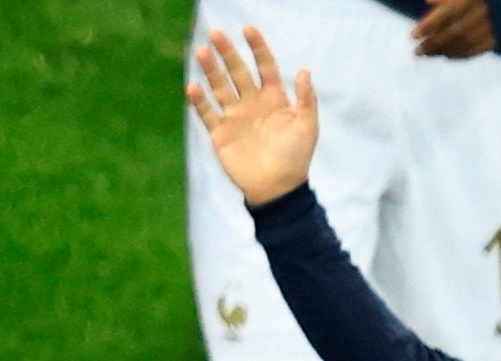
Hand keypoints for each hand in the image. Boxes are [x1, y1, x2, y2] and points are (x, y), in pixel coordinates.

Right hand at [189, 25, 323, 204]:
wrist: (277, 190)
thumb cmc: (295, 158)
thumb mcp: (307, 127)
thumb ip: (306, 99)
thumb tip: (304, 70)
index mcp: (274, 99)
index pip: (265, 66)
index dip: (258, 48)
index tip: (249, 29)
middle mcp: (252, 103)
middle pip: (238, 71)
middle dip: (227, 53)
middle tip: (216, 34)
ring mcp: (234, 117)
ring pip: (220, 87)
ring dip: (211, 70)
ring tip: (202, 52)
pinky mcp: (220, 133)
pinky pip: (207, 113)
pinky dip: (199, 101)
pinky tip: (193, 87)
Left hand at [408, 0, 495, 56]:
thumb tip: (427, 2)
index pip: (448, 13)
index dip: (429, 25)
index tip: (413, 35)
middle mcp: (485, 11)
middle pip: (454, 32)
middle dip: (433, 43)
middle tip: (416, 52)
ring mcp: (494, 25)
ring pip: (465, 43)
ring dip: (444, 51)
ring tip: (427, 54)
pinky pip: (477, 49)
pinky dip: (460, 54)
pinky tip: (446, 55)